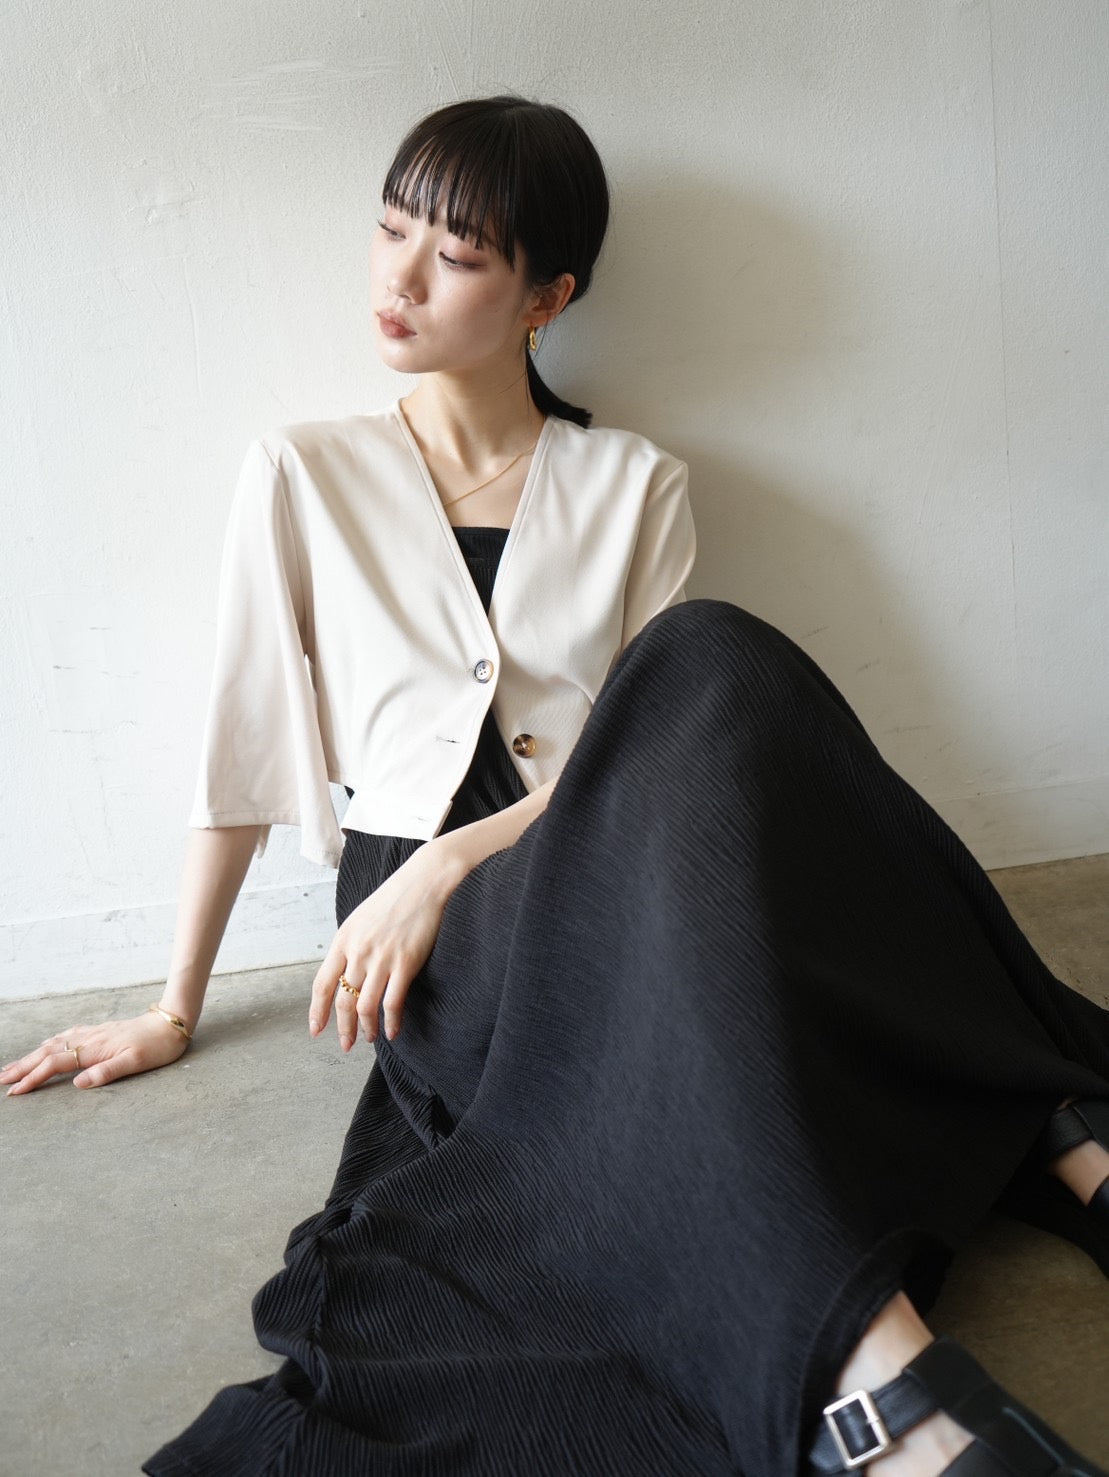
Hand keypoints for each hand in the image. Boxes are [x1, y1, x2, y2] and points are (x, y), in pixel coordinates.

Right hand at [2, 1010, 189, 1095]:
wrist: (173, 1022)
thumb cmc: (158, 1045)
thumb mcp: (137, 1062)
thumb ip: (107, 1072)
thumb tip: (79, 1084)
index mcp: (95, 1049)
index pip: (56, 1065)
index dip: (34, 1078)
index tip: (15, 1092)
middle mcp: (90, 1039)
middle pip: (49, 1053)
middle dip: (23, 1066)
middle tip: (2, 1079)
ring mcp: (94, 1033)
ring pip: (56, 1043)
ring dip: (33, 1055)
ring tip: (16, 1065)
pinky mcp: (101, 1031)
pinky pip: (68, 1036)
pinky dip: (52, 1042)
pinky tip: (47, 1044)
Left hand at [309, 837, 464, 1050]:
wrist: (425, 881)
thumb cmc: (396, 898)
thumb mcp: (362, 918)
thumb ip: (352, 945)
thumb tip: (347, 971)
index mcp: (343, 940)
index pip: (322, 984)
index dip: (317, 1011)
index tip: (316, 1030)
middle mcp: (358, 952)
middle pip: (342, 1000)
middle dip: (342, 1028)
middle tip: (345, 1045)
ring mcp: (381, 958)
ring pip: (365, 1006)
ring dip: (367, 1028)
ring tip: (371, 1038)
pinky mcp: (405, 963)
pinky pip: (393, 1002)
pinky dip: (392, 1021)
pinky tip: (393, 1031)